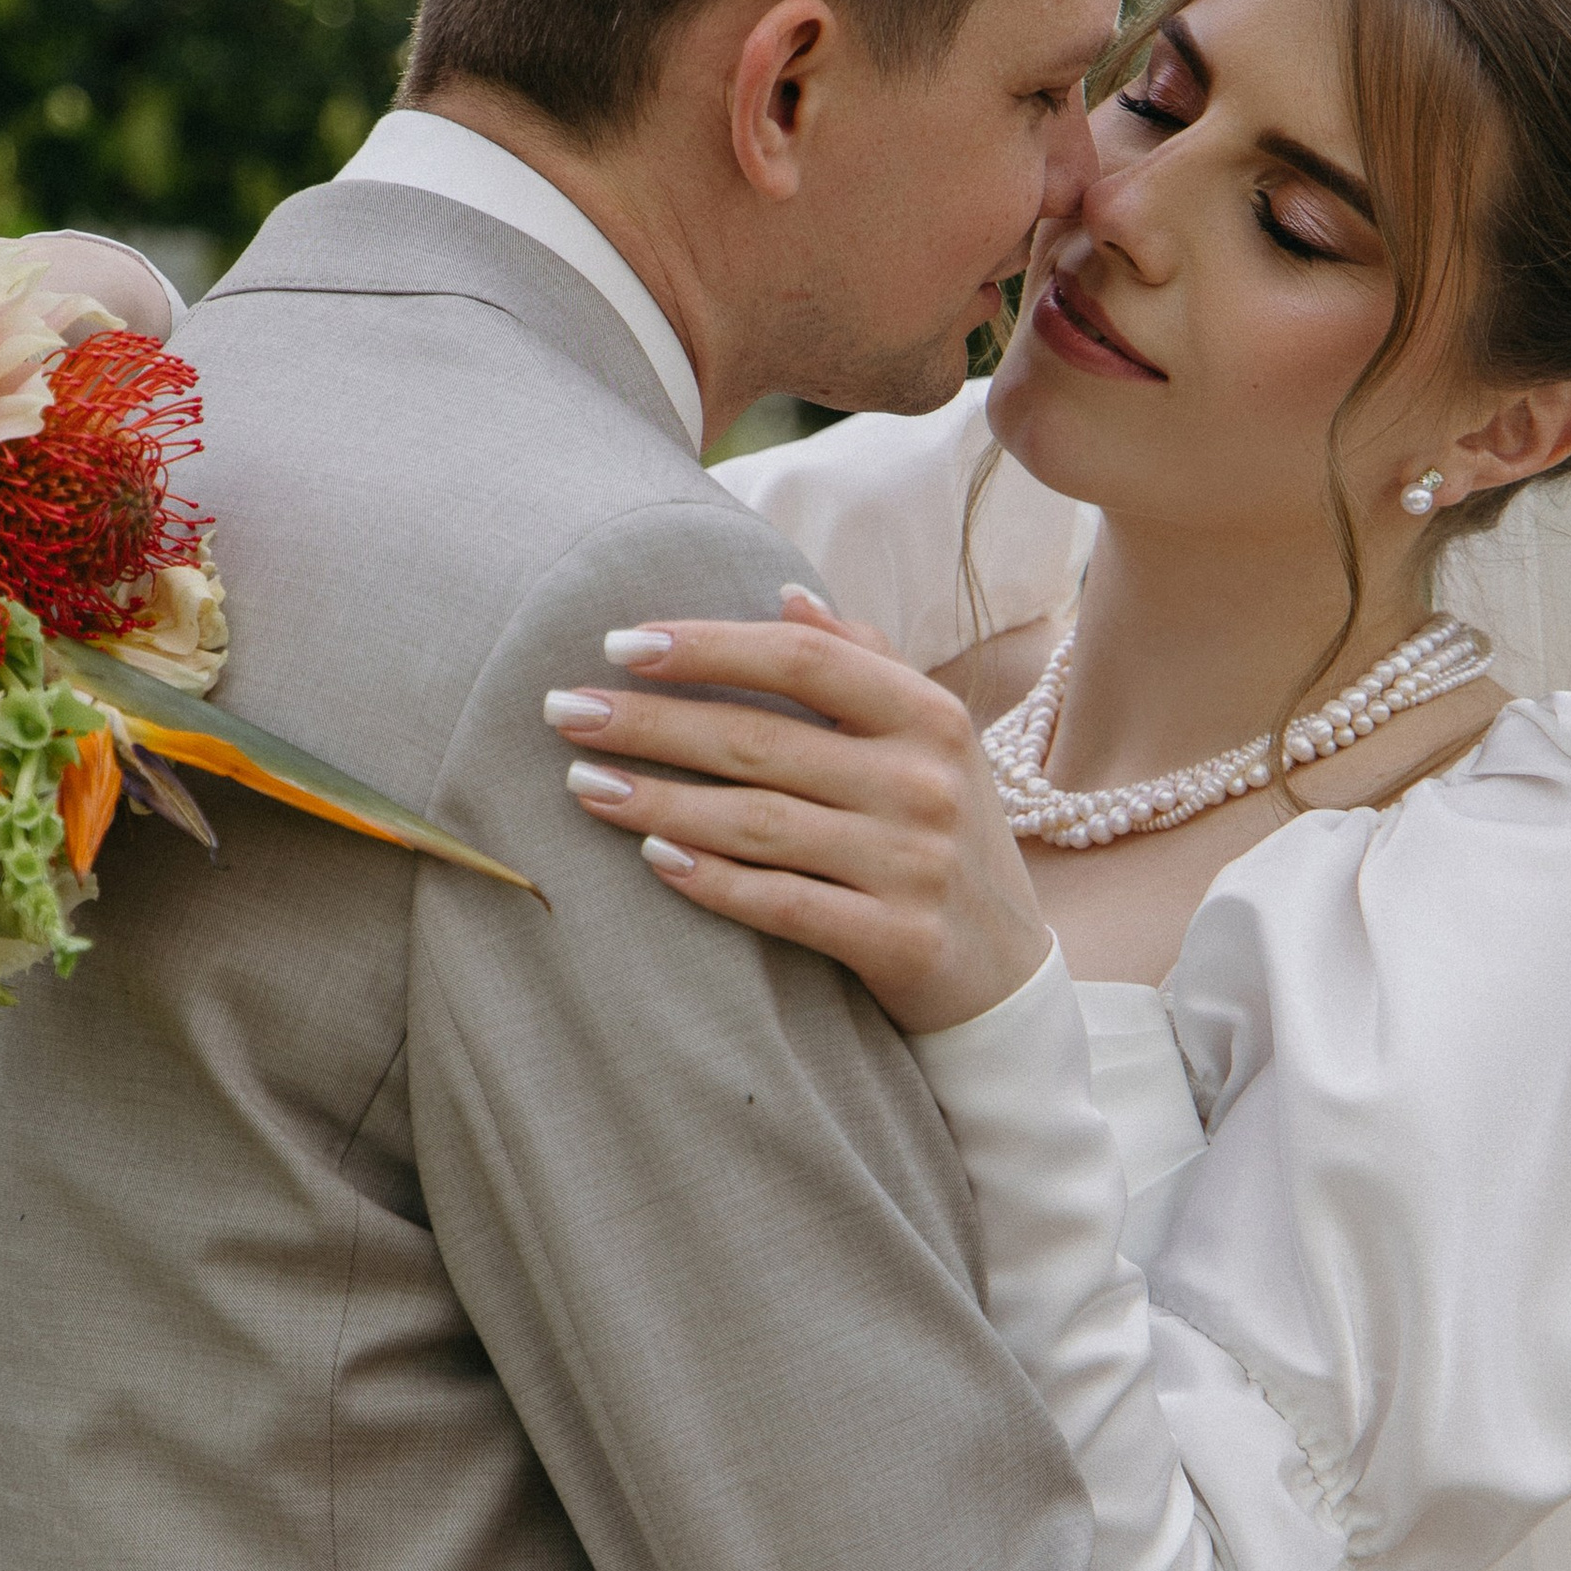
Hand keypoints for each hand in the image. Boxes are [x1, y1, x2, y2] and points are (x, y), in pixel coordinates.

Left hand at [542, 590, 1053, 1035]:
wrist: (1006, 977)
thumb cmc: (942, 839)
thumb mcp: (928, 743)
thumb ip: (863, 662)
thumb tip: (786, 593)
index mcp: (929, 716)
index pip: (804, 658)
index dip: (708, 646)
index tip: (619, 644)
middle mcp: (925, 783)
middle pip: (761, 740)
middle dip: (651, 723)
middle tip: (564, 712)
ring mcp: (914, 865)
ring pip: (758, 823)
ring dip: (658, 800)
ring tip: (580, 785)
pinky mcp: (898, 940)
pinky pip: (783, 904)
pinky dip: (713, 880)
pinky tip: (650, 858)